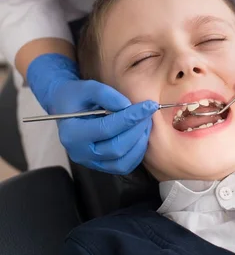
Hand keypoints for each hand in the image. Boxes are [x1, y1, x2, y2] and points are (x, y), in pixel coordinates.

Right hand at [27, 54, 157, 173]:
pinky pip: (123, 166)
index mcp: (72, 133)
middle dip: (137, 130)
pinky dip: (136, 153)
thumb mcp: (87, 88)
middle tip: (148, 115)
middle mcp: (79, 153)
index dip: (130, 117)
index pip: (106, 129)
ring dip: (139, 143)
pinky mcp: (99, 165)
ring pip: (122, 162)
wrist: (65, 107)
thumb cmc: (76, 95)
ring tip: (145, 124)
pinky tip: (140, 136)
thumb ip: (106, 95)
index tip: (148, 105)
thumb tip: (128, 106)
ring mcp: (89, 162)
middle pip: (116, 148)